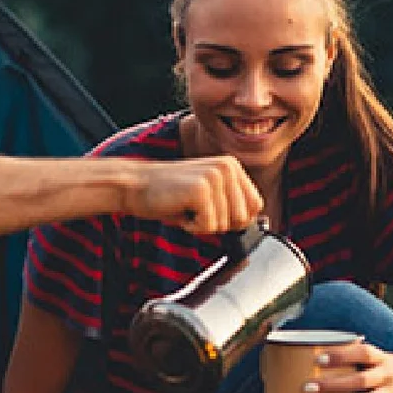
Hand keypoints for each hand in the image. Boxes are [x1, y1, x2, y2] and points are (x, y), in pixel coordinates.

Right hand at [127, 156, 261, 233]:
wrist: (134, 185)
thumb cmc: (168, 194)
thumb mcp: (207, 195)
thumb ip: (231, 204)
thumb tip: (258, 222)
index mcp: (231, 166)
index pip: (255, 205)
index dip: (234, 219)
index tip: (211, 212)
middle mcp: (227, 167)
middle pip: (242, 218)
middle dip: (217, 223)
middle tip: (194, 210)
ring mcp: (215, 176)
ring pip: (224, 224)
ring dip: (202, 225)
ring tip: (184, 207)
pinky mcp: (201, 189)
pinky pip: (208, 225)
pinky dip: (192, 227)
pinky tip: (179, 210)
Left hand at [304, 342, 392, 392]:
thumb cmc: (387, 366)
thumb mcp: (377, 356)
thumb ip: (353, 355)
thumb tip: (315, 350)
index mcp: (382, 358)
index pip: (362, 353)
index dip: (341, 356)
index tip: (318, 359)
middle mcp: (388, 376)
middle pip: (360, 380)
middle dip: (332, 384)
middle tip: (308, 387)